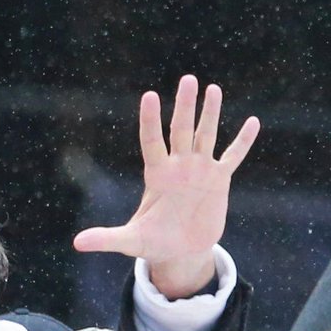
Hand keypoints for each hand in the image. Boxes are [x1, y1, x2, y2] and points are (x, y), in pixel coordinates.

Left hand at [74, 75, 258, 299]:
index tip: (149, 96)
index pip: (152, 141)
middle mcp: (178, 167)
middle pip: (181, 130)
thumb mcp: (129, 240)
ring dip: (210, 114)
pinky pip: (233, 156)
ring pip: (206, 135)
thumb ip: (106, 238)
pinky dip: (242, 141)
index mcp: (156, 175)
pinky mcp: (220, 180)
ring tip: (212, 89)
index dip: (150, 121)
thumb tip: (77, 243)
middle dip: (185, 106)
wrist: (180, 251)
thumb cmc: (152, 243)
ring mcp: (200, 170)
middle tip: (188, 79)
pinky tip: (253, 122)